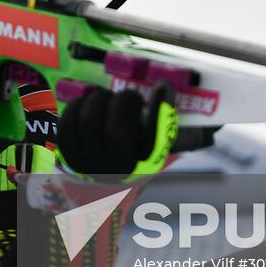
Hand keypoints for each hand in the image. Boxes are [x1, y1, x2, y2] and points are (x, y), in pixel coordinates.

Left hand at [57, 84, 176, 175]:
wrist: (102, 179)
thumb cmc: (133, 154)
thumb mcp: (154, 146)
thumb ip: (170, 130)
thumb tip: (197, 112)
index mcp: (144, 166)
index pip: (155, 140)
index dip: (160, 111)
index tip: (163, 86)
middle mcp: (117, 169)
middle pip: (116, 132)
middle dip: (124, 102)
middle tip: (130, 96)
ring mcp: (89, 164)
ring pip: (89, 124)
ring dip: (99, 100)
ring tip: (106, 97)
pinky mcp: (69, 156)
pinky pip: (67, 125)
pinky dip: (76, 106)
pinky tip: (86, 102)